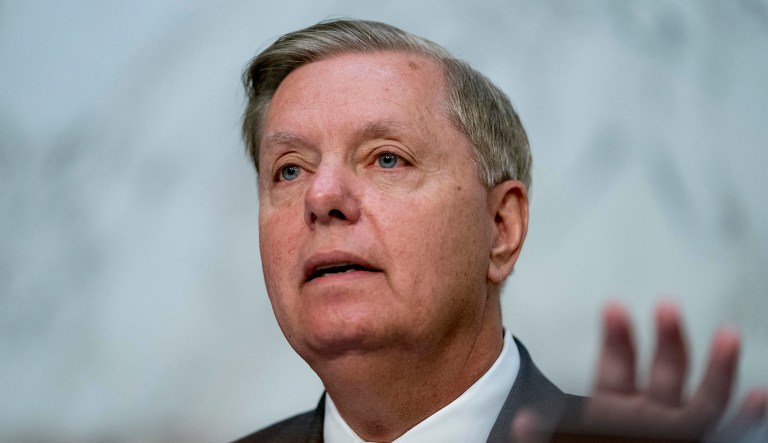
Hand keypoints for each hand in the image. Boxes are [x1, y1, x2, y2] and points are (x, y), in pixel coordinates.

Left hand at [513, 301, 766, 441]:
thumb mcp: (565, 435)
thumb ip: (545, 431)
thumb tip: (522, 424)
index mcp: (610, 408)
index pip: (616, 367)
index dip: (617, 339)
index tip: (614, 307)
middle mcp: (645, 415)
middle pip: (663, 373)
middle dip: (667, 340)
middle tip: (666, 305)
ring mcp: (668, 429)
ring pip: (699, 400)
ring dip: (716, 368)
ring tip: (729, 334)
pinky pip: (720, 431)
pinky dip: (742, 419)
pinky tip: (759, 395)